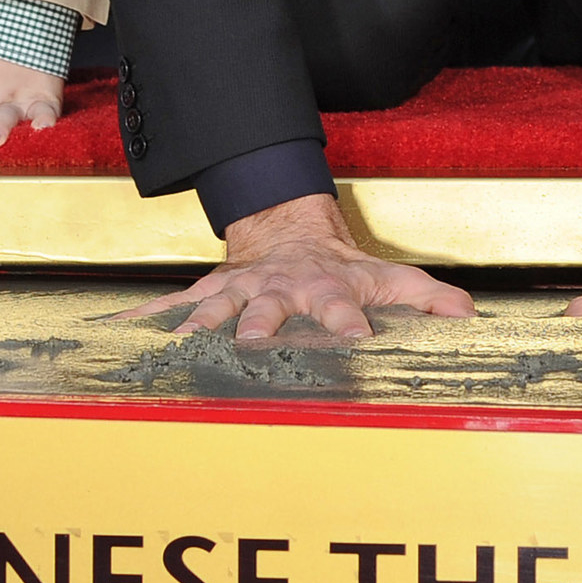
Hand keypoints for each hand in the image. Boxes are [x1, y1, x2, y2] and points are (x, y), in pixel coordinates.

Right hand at [132, 194, 474, 341]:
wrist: (288, 231)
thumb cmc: (343, 267)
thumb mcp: (392, 277)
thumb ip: (431, 299)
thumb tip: (470, 318)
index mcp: (324, 289)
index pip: (340, 307)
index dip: (348, 321)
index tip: (356, 338)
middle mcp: (277, 290)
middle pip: (266, 312)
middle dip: (255, 329)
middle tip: (246, 349)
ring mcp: (238, 291)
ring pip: (213, 311)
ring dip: (195, 329)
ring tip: (174, 351)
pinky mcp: (208, 293)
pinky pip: (170, 308)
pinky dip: (141, 321)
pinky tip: (111, 332)